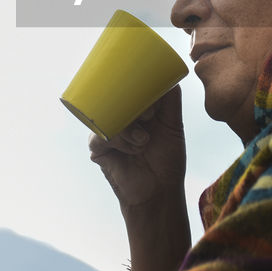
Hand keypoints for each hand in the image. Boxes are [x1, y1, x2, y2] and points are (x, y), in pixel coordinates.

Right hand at [89, 85, 185, 211]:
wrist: (159, 192)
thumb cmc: (167, 159)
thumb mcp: (173, 126)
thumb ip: (171, 101)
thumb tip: (170, 78)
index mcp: (135, 110)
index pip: (127, 89)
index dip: (138, 88)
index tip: (154, 102)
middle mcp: (118, 119)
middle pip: (114, 99)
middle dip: (132, 105)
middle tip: (149, 116)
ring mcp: (107, 133)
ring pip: (105, 117)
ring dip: (127, 127)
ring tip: (143, 140)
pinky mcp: (98, 150)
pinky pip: (98, 137)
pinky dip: (119, 141)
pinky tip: (135, 149)